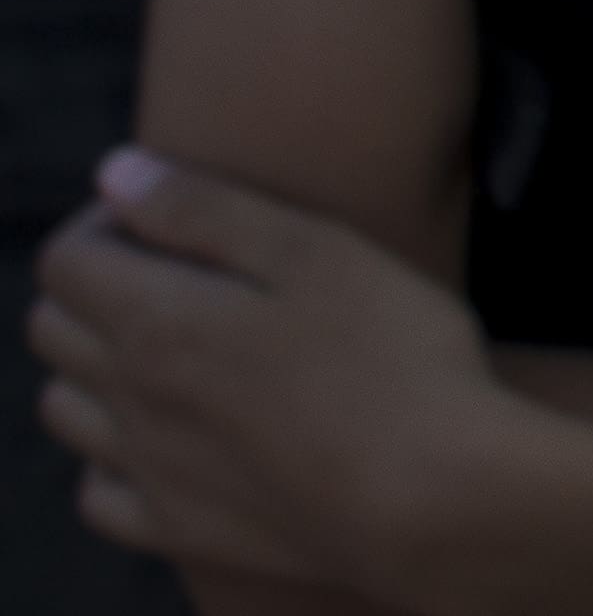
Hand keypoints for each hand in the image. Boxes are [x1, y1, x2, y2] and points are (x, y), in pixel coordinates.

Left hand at [32, 151, 509, 597]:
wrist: (430, 495)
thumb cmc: (392, 356)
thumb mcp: (318, 252)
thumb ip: (206, 210)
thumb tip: (115, 174)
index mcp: (156, 322)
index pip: (67, 261)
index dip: (106, 220)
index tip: (169, 211)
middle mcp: (130, 399)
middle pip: (52, 331)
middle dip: (94, 285)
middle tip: (176, 269)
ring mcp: (148, 471)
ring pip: (64, 409)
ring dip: (93, 366)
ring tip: (172, 348)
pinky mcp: (177, 527)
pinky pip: (98, 492)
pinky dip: (110, 456)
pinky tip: (168, 437)